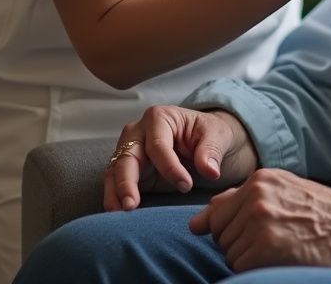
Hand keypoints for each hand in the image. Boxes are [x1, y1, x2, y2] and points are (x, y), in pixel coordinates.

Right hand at [103, 105, 256, 211]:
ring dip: (115, 192)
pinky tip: (117, 213)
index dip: (169, 167)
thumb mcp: (217, 135)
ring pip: (115, 170)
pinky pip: (115, 183)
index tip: (186, 186)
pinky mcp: (128, 171)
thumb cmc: (209, 134)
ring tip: (119, 213)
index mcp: (159, 117)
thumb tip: (210, 170)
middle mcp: (139, 132)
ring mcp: (130, 151)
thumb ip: (211, 150)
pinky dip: (113, 197)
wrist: (206, 143)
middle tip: (131, 205)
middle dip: (127, 181)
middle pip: (127, 156)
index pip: (158, 144)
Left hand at [189, 169, 330, 271]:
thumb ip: (238, 200)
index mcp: (259, 180)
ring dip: (247, 258)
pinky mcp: (264, 248)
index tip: (254, 233)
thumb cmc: (319, 212)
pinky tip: (279, 258)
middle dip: (238, 243)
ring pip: (229, 252)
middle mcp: (256, 196)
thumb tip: (197, 222)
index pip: (217, 213)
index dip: (230, 229)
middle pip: (220, 234)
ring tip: (278, 247)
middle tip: (273, 240)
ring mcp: (259, 222)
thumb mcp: (281, 192)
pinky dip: (255, 269)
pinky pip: (239, 267)